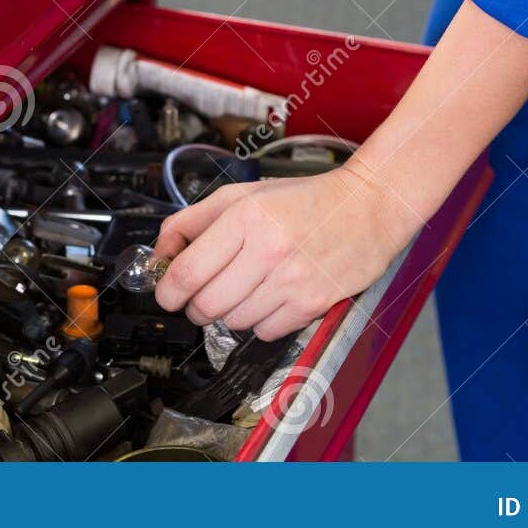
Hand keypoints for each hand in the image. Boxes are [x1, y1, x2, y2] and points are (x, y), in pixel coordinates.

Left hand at [151, 166, 420, 340]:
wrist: (367, 207)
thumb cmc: (305, 199)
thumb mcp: (242, 194)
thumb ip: (193, 220)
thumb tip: (160, 253)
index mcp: (246, 217)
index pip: (188, 272)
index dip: (167, 291)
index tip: (166, 293)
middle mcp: (268, 250)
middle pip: (206, 305)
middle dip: (195, 306)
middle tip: (201, 295)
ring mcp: (292, 281)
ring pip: (234, 323)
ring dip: (228, 313)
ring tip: (242, 290)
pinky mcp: (312, 304)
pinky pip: (266, 332)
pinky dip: (259, 323)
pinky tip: (268, 299)